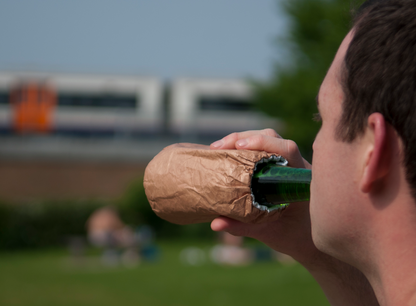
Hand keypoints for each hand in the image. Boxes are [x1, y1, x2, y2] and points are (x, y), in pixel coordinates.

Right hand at [210, 129, 316, 263]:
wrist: (311, 244)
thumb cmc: (295, 239)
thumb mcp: (269, 234)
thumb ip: (243, 227)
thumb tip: (214, 223)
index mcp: (300, 178)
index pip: (286, 149)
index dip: (262, 143)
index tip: (239, 147)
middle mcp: (296, 166)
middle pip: (272, 138)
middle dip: (244, 137)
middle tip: (218, 147)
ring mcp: (288, 165)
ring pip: (267, 140)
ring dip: (243, 140)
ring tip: (219, 149)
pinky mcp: (278, 168)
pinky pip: (263, 151)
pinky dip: (245, 150)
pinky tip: (228, 155)